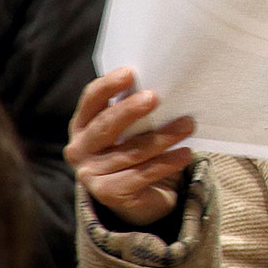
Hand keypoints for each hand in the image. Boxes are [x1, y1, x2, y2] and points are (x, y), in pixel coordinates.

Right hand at [65, 67, 194, 226]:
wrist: (136, 195)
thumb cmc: (134, 148)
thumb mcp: (131, 128)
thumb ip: (137, 110)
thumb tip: (166, 85)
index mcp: (82, 124)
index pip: (91, 100)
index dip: (108, 86)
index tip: (130, 72)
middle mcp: (80, 148)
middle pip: (105, 125)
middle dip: (130, 110)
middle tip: (154, 97)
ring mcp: (90, 173)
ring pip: (130, 152)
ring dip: (162, 137)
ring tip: (188, 126)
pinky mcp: (108, 193)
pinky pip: (141, 175)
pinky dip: (165, 163)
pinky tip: (184, 154)